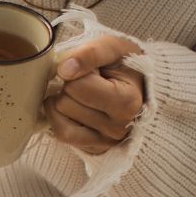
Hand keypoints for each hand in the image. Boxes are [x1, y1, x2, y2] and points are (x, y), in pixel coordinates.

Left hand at [43, 34, 146, 155]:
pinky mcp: (93, 148)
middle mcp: (119, 128)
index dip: (77, 72)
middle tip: (88, 83)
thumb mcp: (112, 48)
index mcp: (128, 101)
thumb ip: (90, 53)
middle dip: (69, 88)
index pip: (77, 86)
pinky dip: (58, 118)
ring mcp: (105, 141)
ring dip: (63, 102)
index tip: (94, 71)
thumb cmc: (123, 64)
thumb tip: (64, 70)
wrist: (137, 84)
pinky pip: (61, 134)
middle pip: (65, 103)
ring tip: (83, 95)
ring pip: (59, 118)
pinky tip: (70, 108)